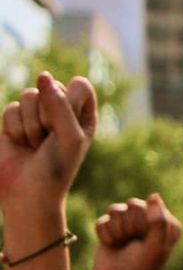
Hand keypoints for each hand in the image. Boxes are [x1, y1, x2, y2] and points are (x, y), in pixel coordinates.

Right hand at [0, 73, 96, 217]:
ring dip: (30, 124)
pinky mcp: (14, 121)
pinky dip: (15, 128)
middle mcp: (62, 112)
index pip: (80, 86)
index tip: (67, 126)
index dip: (69, 102)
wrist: (27, 194)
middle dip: (47, 116)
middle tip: (49, 141)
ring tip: (36, 145)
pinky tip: (21, 145)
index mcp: (84, 115)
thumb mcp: (69, 137)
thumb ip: (59, 104)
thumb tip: (43, 75)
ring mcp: (36, 115)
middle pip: (52, 87)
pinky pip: (11, 108)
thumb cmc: (56, 168)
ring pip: (29, 95)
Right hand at [92, 194, 182, 269]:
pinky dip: (105, 235)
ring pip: (115, 210)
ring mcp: (129, 223)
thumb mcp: (155, 246)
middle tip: (134, 243)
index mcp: (167, 223)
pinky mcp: (110, 228)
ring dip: (117, 231)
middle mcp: (149, 220)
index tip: (146, 241)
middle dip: (129, 226)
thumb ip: (158, 221)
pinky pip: (102, 220)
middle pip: (132, 204)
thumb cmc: (142, 268)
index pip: (150, 206)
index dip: (143, 225)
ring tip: (123, 244)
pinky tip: (112, 245)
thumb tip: (154, 195)